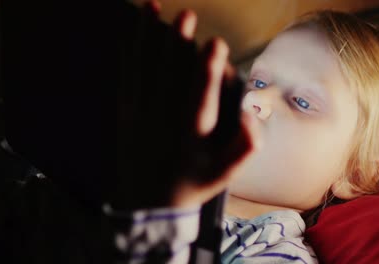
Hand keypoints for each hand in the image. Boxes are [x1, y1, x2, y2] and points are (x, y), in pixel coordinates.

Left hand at [113, 1, 260, 209]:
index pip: (201, 98)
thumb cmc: (193, 183)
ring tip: (152, 6)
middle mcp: (162, 122)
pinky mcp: (125, 112)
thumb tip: (252, 114)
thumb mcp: (225, 175)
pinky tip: (131, 30)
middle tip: (187, 14)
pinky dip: (129, 51)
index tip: (216, 43)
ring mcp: (139, 115)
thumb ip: (245, 146)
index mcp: (189, 136)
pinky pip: (126, 76)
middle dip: (178, 43)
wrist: (147, 201)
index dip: (208, 70)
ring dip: (148, 37)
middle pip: (169, 76)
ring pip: (143, 69)